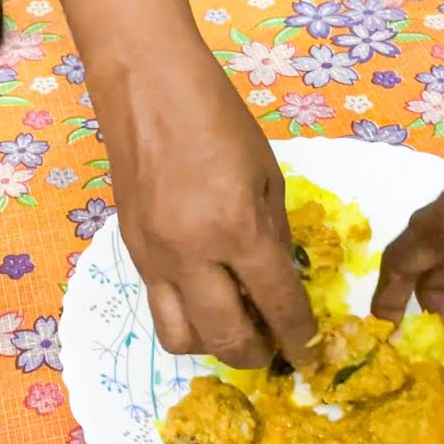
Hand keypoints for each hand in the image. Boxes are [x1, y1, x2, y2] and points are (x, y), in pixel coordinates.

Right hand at [97, 35, 315, 369]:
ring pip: (181, 338)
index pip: (276, 303)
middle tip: (275, 351)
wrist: (146, 88)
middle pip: (226, 337)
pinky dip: (186, 318)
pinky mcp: (132, 253)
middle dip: (258, 355)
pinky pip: (158, 307)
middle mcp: (192, 255)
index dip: (299, 336)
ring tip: (235, 330)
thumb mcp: (266, 172)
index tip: (311, 353)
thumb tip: (281, 278)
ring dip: (214, 347)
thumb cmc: (217, 117)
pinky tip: (205, 300)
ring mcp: (155, 259)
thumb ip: (274, 233)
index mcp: (237, 228)